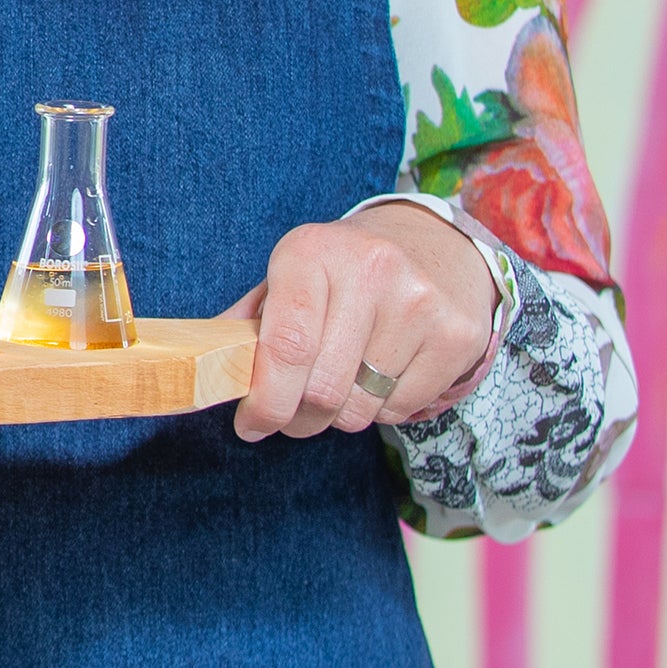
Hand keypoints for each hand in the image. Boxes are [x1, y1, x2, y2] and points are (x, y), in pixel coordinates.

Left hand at [228, 202, 494, 442]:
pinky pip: (403, 410)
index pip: (286, 347)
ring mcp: (421, 303)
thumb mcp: (292, 273)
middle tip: (290, 417)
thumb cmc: (345, 268)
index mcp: (312, 252)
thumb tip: (208, 369)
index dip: (264, 400)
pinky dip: (381, 410)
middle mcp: (372, 271)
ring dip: (339, 416)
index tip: (250, 424)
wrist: (436, 243)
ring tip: (338, 387)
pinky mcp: (458, 336)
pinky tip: (381, 377)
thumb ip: (250, 321)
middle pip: (322, 390)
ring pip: (361, 408)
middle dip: (296, 418)